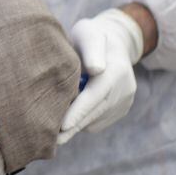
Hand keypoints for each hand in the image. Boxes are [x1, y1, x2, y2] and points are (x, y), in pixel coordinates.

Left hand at [57, 8, 143, 144]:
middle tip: (50, 140)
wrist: (112, 44)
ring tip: (54, 122)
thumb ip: (91, 49)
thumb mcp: (89, 34)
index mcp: (117, 70)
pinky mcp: (121, 110)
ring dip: (76, 124)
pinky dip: (83, 121)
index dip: (78, 112)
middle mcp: (125, 89)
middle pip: (95, 113)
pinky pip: (98, 122)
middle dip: (73, 126)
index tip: (63, 126)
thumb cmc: (91, 37)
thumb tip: (96, 69)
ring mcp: (125, 101)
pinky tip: (70, 113)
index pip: (95, 96)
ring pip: (95, 121)